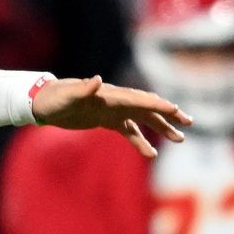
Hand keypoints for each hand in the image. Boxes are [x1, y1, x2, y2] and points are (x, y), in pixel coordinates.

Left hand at [31, 76, 191, 157]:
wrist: (44, 103)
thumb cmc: (55, 98)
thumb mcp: (68, 96)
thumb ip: (83, 89)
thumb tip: (95, 79)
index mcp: (111, 96)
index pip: (140, 100)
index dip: (159, 105)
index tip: (177, 112)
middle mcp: (115, 101)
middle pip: (148, 107)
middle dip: (168, 115)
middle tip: (189, 123)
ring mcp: (112, 111)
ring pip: (142, 120)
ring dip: (161, 128)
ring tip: (179, 140)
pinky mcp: (106, 120)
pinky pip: (129, 131)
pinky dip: (140, 141)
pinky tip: (151, 154)